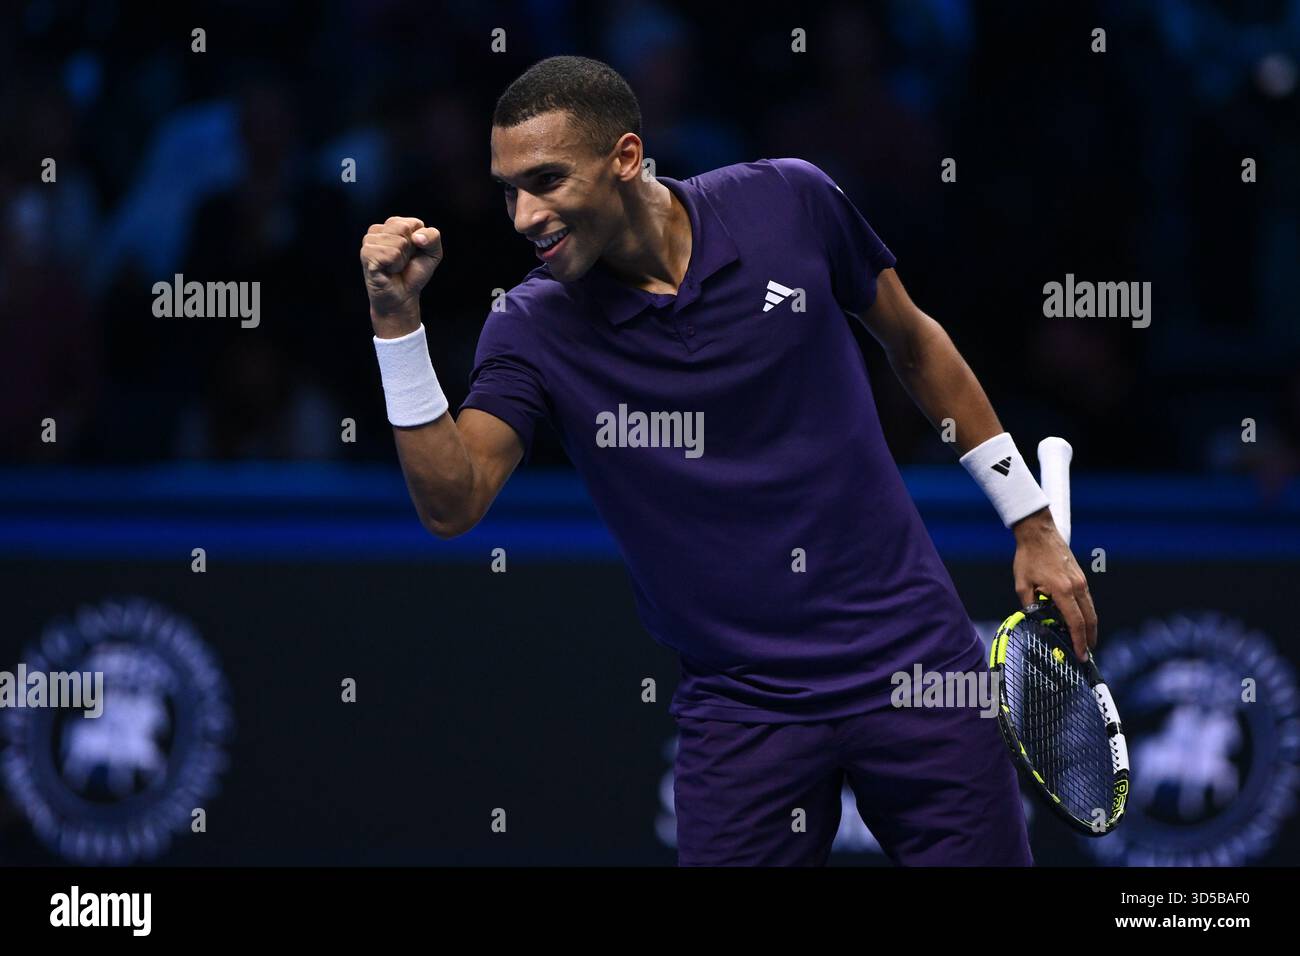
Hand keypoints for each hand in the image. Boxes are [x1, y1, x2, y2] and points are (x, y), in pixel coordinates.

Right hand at [359, 216, 443, 335]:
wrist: (403, 296)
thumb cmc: (414, 273)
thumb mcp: (433, 252)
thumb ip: (433, 236)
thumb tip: (417, 237)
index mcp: (394, 224)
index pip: (414, 223)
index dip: (420, 242)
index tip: (412, 253)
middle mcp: (379, 230)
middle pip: (403, 229)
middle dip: (409, 249)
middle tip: (402, 261)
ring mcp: (369, 241)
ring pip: (398, 242)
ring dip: (401, 259)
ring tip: (394, 266)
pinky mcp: (366, 254)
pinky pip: (390, 254)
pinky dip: (394, 265)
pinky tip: (388, 270)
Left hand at [1011, 507, 1096, 660]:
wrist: (1039, 533)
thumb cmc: (1028, 557)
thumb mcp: (1022, 584)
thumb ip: (1029, 605)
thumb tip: (1034, 620)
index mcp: (1062, 590)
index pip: (1075, 622)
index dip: (1078, 640)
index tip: (1080, 654)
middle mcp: (1076, 586)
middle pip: (1089, 619)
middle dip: (1089, 638)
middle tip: (1086, 653)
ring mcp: (1081, 581)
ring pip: (1091, 609)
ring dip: (1089, 626)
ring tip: (1085, 641)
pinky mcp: (1081, 577)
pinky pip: (1086, 600)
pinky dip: (1086, 613)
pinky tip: (1079, 621)